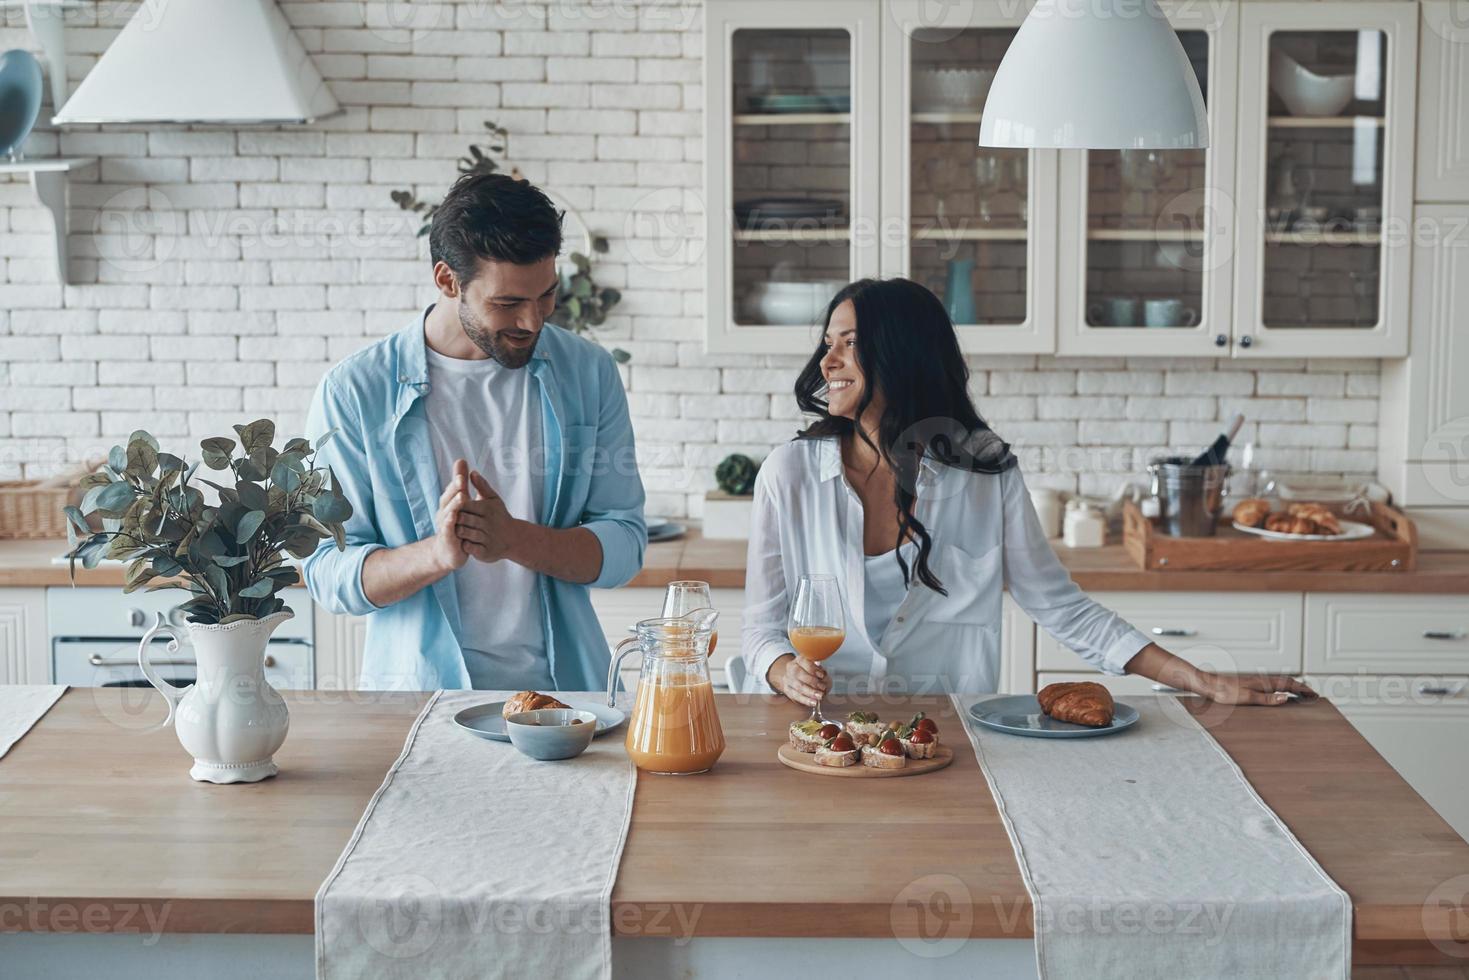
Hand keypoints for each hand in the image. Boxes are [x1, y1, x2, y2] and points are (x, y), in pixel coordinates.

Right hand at [429, 459, 470, 573]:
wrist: (449, 552)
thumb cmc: (456, 524)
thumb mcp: (461, 501)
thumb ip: (461, 483)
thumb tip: (461, 460)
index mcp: (448, 504)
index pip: (452, 489)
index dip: (457, 479)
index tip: (462, 468)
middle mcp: (444, 513)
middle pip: (448, 498)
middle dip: (454, 489)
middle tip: (461, 479)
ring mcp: (445, 525)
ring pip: (449, 512)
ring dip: (455, 504)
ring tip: (462, 496)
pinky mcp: (448, 538)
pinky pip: (448, 529)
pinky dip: (451, 523)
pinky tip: (454, 517)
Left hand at [456, 469, 518, 562]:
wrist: (513, 538)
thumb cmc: (499, 516)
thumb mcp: (493, 500)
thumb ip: (482, 486)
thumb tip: (472, 472)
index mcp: (487, 509)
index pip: (467, 504)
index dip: (457, 504)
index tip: (450, 503)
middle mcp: (488, 524)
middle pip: (465, 519)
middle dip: (456, 518)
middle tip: (448, 517)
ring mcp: (487, 538)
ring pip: (467, 534)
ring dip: (458, 532)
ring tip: (453, 529)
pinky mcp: (486, 552)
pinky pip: (472, 548)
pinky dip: (465, 545)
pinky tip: (461, 542)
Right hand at [766, 653, 830, 706]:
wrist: (799, 680)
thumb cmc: (812, 674)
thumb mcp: (818, 669)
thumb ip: (821, 671)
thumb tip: (821, 671)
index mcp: (799, 660)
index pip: (804, 661)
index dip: (813, 669)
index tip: (822, 675)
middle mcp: (791, 668)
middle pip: (799, 673)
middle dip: (812, 682)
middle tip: (823, 687)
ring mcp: (788, 679)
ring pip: (798, 686)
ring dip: (810, 692)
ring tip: (820, 696)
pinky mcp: (788, 690)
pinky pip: (796, 696)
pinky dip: (806, 700)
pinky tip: (813, 702)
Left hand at [1199, 672, 1317, 705]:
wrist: (1209, 685)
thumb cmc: (1225, 692)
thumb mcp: (1247, 698)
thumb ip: (1267, 699)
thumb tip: (1286, 697)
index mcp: (1264, 683)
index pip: (1289, 685)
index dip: (1303, 690)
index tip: (1315, 695)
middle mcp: (1262, 680)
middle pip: (1287, 682)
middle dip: (1301, 688)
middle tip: (1312, 695)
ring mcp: (1256, 681)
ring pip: (1279, 683)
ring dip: (1292, 688)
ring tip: (1300, 694)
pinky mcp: (1249, 684)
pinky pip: (1271, 685)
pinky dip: (1280, 688)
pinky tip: (1277, 694)